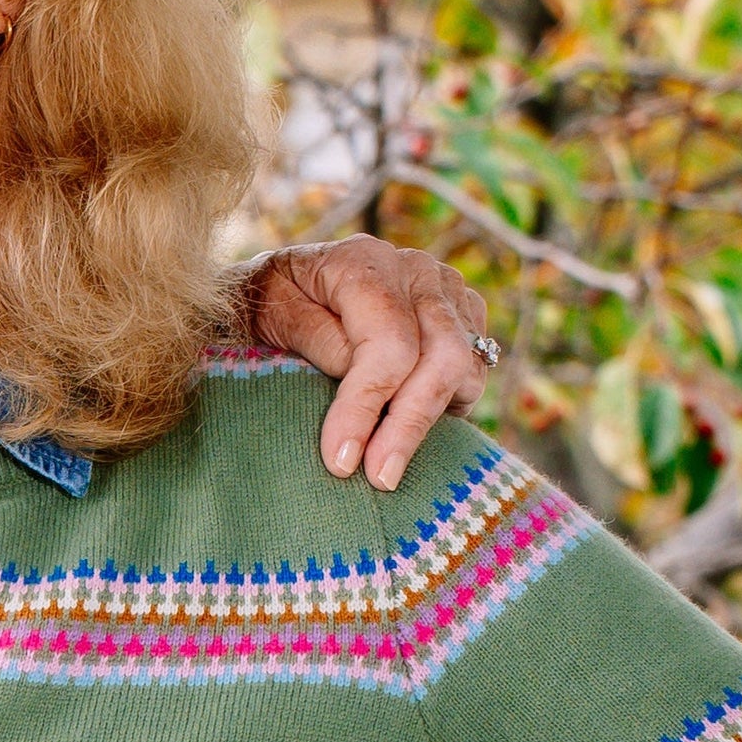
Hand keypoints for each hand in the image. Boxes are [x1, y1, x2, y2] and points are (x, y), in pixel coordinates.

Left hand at [235, 236, 498, 491]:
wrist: (283, 286)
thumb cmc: (268, 304)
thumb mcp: (268, 316)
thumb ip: (314, 339)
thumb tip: (356, 375)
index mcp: (364, 262)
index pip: (388, 342)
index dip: (366, 406)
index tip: (340, 459)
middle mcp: (416, 270)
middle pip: (440, 357)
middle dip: (407, 426)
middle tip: (379, 478)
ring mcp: (447, 292)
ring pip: (465, 368)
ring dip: (428, 422)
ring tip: (387, 465)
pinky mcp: (464, 317)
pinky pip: (474, 371)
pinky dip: (445, 407)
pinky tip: (403, 431)